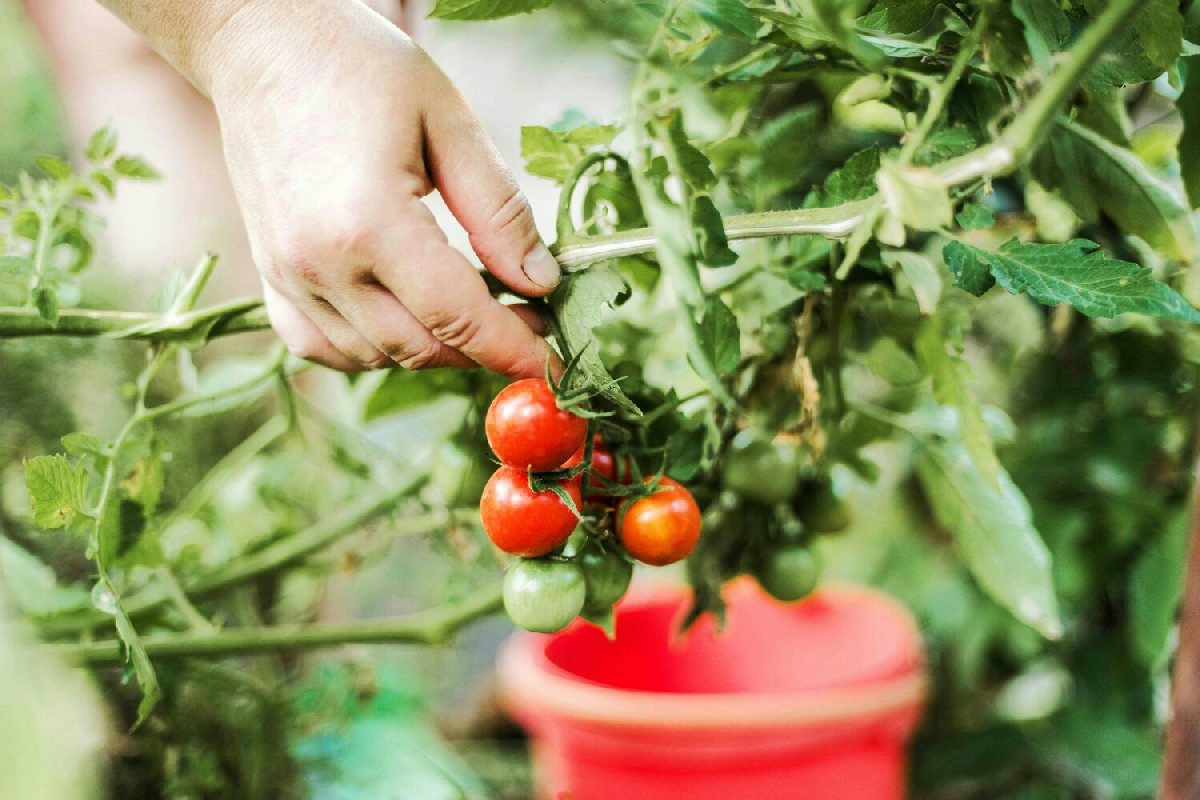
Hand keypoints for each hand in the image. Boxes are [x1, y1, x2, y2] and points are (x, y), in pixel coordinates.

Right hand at [205, 0, 560, 376]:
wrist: (262, 43)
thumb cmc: (359, 66)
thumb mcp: (450, 123)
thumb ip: (499, 212)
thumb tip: (540, 282)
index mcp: (369, 223)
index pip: (458, 317)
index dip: (514, 348)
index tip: (554, 362)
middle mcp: (320, 263)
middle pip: (421, 348)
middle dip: (482, 349)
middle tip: (525, 319)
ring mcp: (287, 275)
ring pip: (375, 357)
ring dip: (432, 349)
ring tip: (471, 310)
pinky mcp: (270, 275)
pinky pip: (324, 347)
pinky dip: (371, 349)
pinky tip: (403, 319)